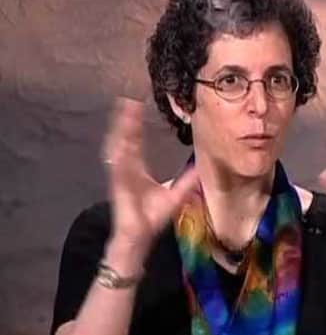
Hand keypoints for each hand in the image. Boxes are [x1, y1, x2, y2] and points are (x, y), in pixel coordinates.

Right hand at [102, 97, 197, 252]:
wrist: (139, 236)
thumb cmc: (151, 218)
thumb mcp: (174, 196)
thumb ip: (185, 182)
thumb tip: (199, 169)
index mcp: (136, 168)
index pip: (135, 140)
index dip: (136, 124)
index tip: (137, 105)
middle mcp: (126, 168)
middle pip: (125, 138)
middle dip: (126, 119)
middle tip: (129, 99)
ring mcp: (120, 175)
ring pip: (119, 146)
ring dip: (121, 129)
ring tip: (124, 111)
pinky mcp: (118, 184)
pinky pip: (117, 165)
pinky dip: (118, 151)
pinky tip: (120, 138)